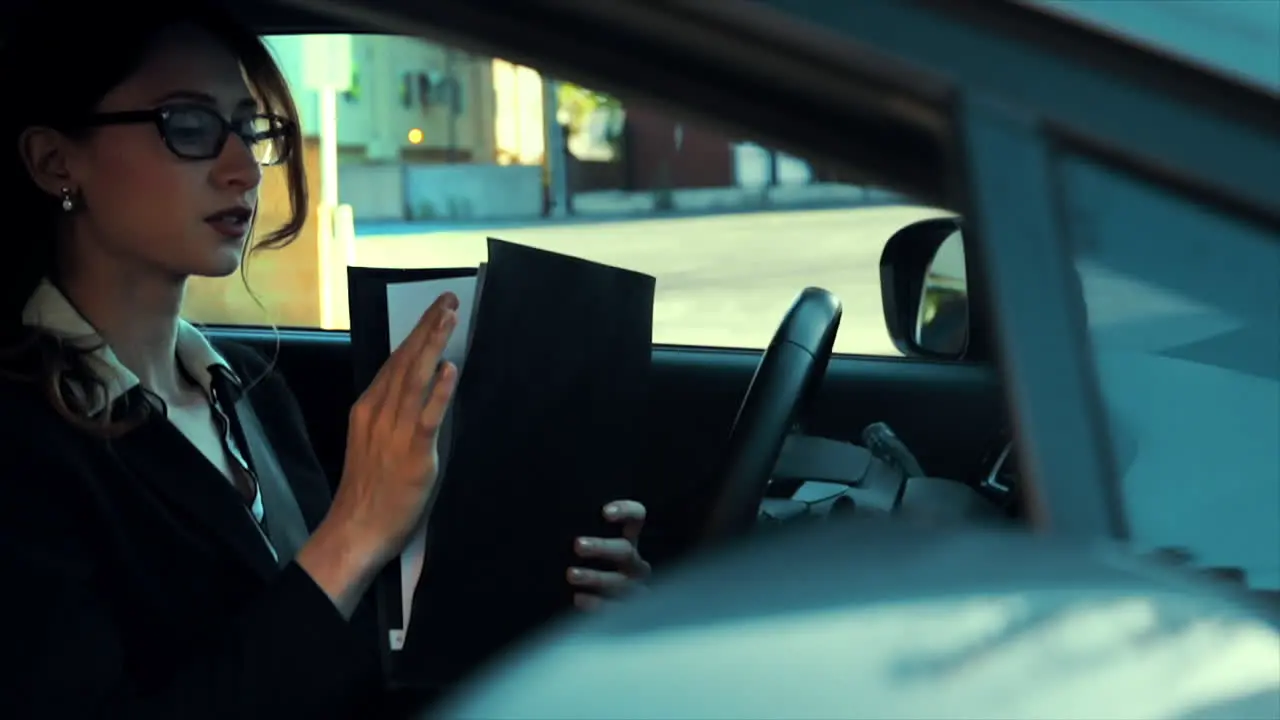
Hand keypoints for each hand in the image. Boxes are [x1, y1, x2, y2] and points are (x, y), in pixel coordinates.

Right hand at [326, 292, 458, 564]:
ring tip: (450, 317)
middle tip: (448, 300)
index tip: (433, 311)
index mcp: (367, 408)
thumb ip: (392, 416)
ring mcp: (394, 431)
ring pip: (415, 379)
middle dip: (428, 328)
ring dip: (434, 345)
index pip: (394, 362)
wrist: (355, 530)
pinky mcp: (413, 453)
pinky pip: (428, 417)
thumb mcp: (372, 443)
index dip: (415, 335)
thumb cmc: (368, 492)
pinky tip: (450, 369)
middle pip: (405, 361)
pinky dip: (439, 391)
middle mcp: (378, 413)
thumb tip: (417, 390)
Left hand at [567, 500, 651, 609]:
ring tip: (571, 574)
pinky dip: (597, 604)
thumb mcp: (589, 549)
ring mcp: (634, 588)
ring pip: (620, 581)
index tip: (605, 512)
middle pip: (625, 551)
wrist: (602, 614)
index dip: (626, 511)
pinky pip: (616, 608)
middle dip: (602, 547)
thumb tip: (553, 523)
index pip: (636, 517)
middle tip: (578, 545)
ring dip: (596, 577)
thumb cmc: (589, 569)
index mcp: (629, 541)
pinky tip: (578, 599)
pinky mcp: (627, 612)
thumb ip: (583, 534)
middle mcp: (635, 564)